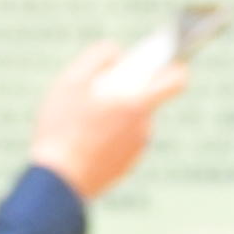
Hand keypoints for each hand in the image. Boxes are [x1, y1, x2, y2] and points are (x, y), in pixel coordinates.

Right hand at [27, 33, 193, 200]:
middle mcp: (143, 129)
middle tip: (97, 92)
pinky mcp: (125, 167)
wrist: (57, 180)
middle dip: (127, 92)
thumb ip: (97, 57)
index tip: (162, 61)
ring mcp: (136, 151)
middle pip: (145, 99)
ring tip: (82, 120)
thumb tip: (115, 53)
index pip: (176, 80)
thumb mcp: (71, 81)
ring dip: (114, 116)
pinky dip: (107, 138)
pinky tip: (82, 140)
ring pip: (130, 122)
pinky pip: (121, 142)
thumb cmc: (63, 129)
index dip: (174, 67)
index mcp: (137, 105)